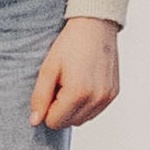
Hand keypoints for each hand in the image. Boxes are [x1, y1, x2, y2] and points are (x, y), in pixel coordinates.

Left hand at [30, 17, 122, 132]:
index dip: (48, 107)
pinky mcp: (114, 93)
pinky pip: (94, 111)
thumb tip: (35, 121)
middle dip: (60, 109)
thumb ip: (40, 97)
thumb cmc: (70, 44)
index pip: (54, 122)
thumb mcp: (48, 68)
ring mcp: (107, 97)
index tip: (52, 88)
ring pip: (82, 120)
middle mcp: (96, 98)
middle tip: (62, 84)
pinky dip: (86, 104)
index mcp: (77, 93)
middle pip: (68, 123)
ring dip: (73, 109)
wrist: (96, 25)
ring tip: (73, 83)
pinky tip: (84, 84)